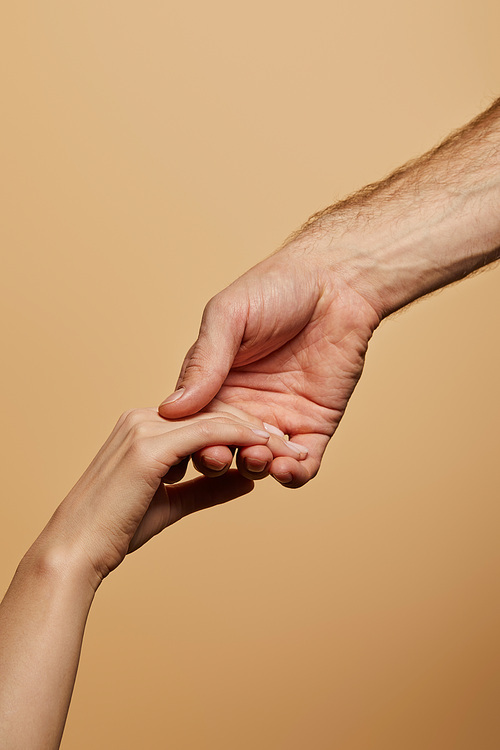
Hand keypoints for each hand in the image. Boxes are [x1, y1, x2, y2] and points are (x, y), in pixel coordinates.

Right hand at [36, 407, 301, 587]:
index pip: (203, 417)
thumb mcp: (171, 504)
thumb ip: (208, 488)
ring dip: (255, 433)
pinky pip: (209, 433)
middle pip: (214, 411)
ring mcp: (145, 427)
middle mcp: (144, 418)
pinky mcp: (150, 445)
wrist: (72, 551)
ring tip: (286, 449)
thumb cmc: (114, 531)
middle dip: (255, 427)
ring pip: (216, 418)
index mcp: (144, 427)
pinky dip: (241, 440)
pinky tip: (267, 452)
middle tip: (288, 445)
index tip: (272, 445)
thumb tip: (247, 480)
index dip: (241, 429)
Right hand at [158, 243, 380, 487]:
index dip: (188, 440)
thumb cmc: (276, 289)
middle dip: (216, 461)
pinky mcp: (315, 424)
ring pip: (259, 463)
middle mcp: (243, 406)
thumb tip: (171, 409)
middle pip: (221, 450)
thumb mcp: (228, 318)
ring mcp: (279, 417)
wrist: (336, 281)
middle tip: (219, 456)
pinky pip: (303, 463)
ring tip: (260, 459)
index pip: (192, 425)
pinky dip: (293, 476)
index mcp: (214, 382)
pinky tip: (286, 469)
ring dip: (255, 469)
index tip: (188, 444)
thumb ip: (203, 362)